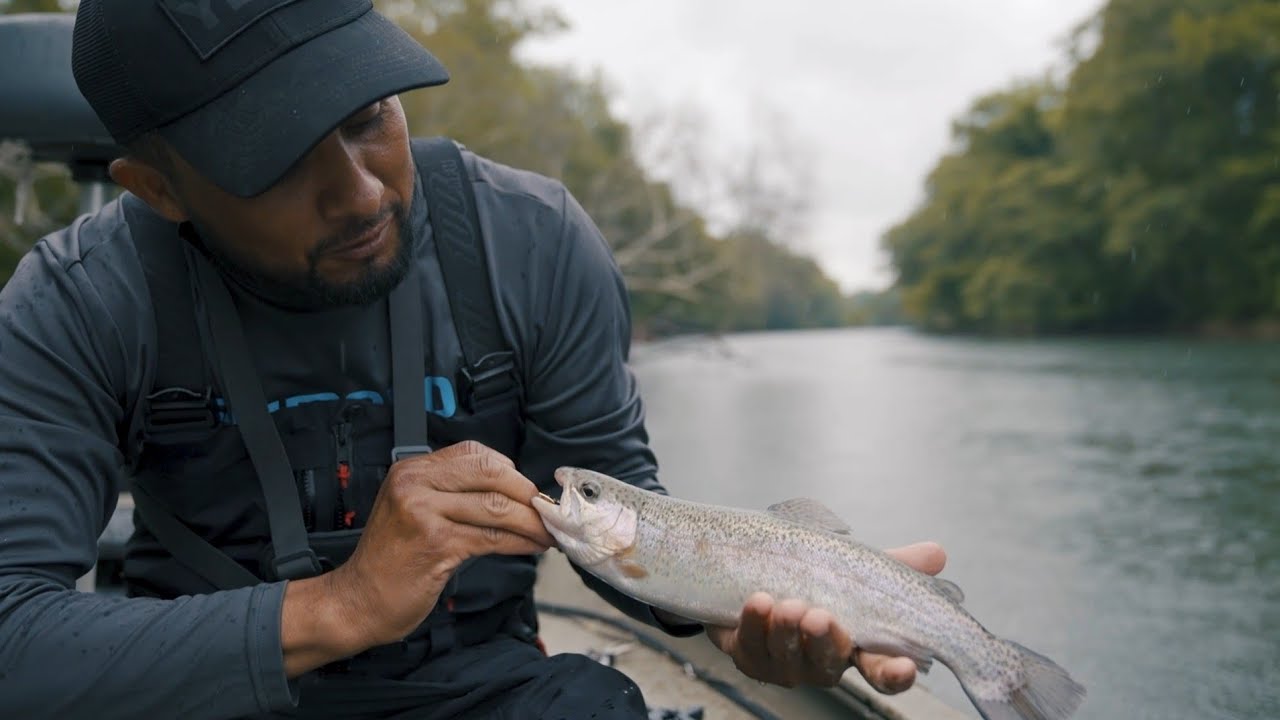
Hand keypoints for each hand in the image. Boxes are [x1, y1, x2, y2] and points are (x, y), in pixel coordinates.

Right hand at [283, 441, 553, 673]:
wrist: (358, 600)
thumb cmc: (391, 560)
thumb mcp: (413, 509)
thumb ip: (452, 493)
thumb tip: (510, 491)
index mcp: (412, 469)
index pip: (475, 453)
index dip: (510, 470)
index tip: (529, 490)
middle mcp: (415, 483)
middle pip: (492, 473)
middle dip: (527, 494)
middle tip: (548, 511)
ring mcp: (423, 512)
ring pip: (497, 508)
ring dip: (532, 522)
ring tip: (548, 533)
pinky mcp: (436, 544)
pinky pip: (492, 538)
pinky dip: (521, 542)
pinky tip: (533, 547)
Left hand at [705, 542, 946, 692]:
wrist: (754, 573)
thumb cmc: (815, 578)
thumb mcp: (854, 567)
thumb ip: (894, 563)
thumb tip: (936, 553)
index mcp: (856, 646)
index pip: (883, 671)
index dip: (895, 673)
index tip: (904, 666)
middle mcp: (822, 661)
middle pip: (829, 665)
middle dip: (824, 643)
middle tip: (820, 617)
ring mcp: (785, 663)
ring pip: (787, 658)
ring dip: (786, 631)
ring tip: (786, 604)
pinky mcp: (750, 656)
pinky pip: (750, 648)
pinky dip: (753, 624)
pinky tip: (758, 602)